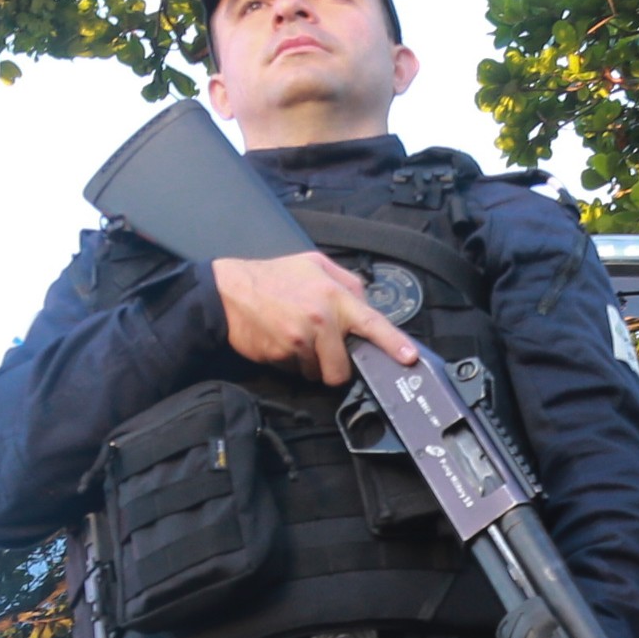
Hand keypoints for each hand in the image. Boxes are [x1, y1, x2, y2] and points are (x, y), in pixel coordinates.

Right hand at [213, 251, 418, 384]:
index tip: (409, 357)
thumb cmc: (273, 277)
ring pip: (319, 372)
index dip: (393, 342)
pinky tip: (281, 340)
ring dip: (311, 363)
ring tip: (296, 338)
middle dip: (336, 366)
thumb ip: (345, 282)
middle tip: (322, 349)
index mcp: (334, 295)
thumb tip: (365, 303)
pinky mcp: (282, 355)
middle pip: (343, 367)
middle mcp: (321, 319)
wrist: (229, 291)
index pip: (372, 322)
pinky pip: (297, 371)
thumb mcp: (314, 264)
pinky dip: (292, 362)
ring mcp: (301, 340)